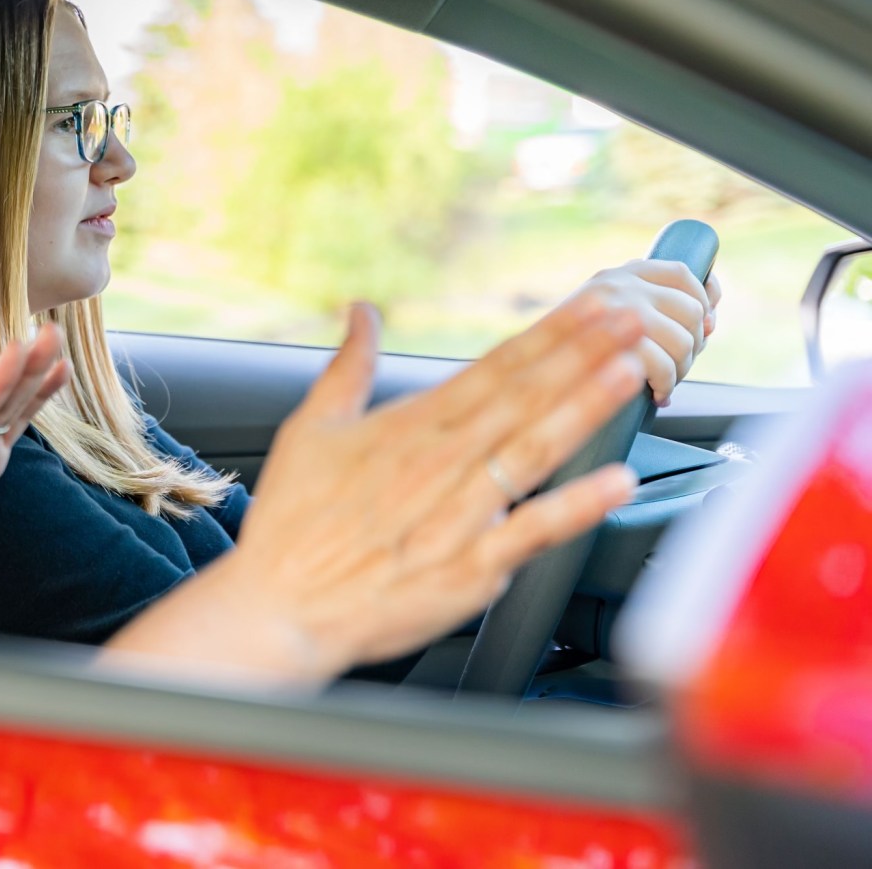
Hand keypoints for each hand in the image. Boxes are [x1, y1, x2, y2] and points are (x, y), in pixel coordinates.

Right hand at [105, 295, 644, 687]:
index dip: (551, 334)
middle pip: (524, 398)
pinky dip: (577, 506)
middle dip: (582, 354)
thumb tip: (360, 311)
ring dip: (584, 408)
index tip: (593, 304)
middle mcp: (441, 464)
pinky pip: (533, 531)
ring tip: (628, 373)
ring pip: (535, 451)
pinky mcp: (471, 569)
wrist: (280, 608)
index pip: (495, 368)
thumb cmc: (293, 523)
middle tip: (632, 318)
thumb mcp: (309, 428)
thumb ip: (346, 366)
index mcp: (409, 427)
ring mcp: (460, 516)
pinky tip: (616, 480)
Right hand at [573, 258, 720, 404]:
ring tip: (663, 383)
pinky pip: (663, 365)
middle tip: (675, 367)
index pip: (681, 273)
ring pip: (682, 340)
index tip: (706, 324)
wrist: (523, 376)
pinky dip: (667, 385)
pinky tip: (656, 394)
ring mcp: (612, 311)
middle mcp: (615, 284)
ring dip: (681, 369)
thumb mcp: (605, 318)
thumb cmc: (567, 355)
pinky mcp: (611, 343)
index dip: (704, 299)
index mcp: (616, 275)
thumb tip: (712, 317)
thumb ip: (649, 310)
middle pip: (691, 310)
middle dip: (693, 345)